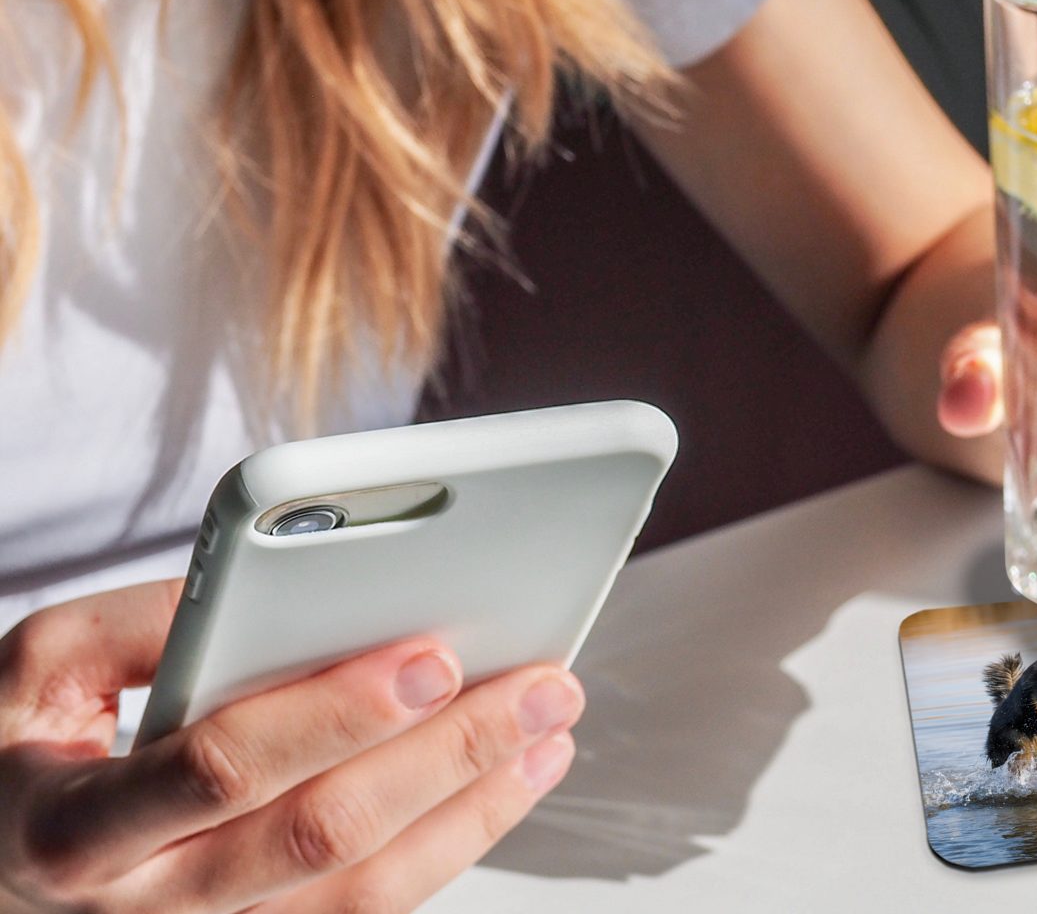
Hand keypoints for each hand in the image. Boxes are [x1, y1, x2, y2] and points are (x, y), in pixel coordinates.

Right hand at [0, 580, 583, 913]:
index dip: (336, 714)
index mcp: (79, 827)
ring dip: (476, 807)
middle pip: (325, 835)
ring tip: (551, 731)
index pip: (226, 769)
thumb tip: (279, 586)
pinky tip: (506, 783)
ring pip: (366, 891)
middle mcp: (150, 905)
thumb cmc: (18, 754)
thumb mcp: (37, 669)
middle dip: (449, 756)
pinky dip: (452, 844)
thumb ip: (142, 623)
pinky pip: (369, 909)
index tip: (432, 655)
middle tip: (541, 687)